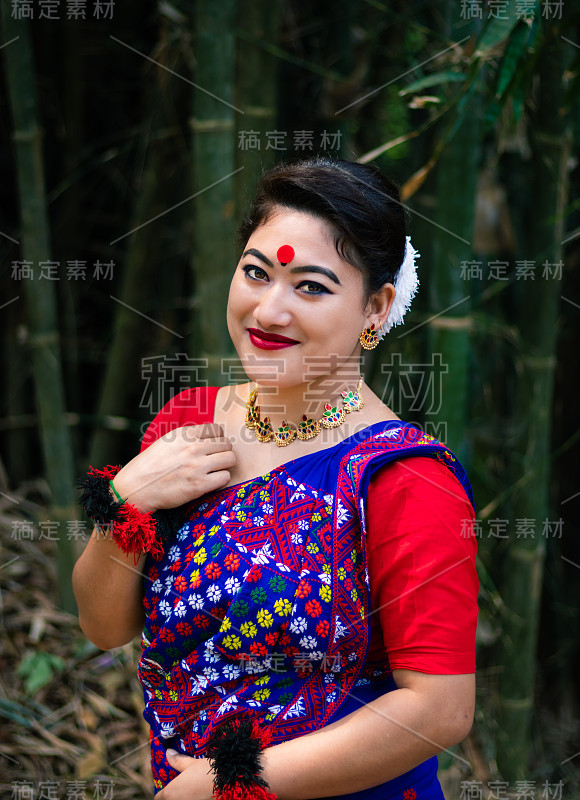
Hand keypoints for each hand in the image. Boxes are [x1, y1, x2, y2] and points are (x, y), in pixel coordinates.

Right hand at [113, 424, 235, 513]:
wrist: (136, 487)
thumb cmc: (150, 465)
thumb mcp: (167, 441)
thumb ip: (188, 437)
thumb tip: (210, 436)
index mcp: (185, 434)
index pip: (217, 429)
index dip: (217, 439)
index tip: (212, 448)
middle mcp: (193, 447)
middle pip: (227, 444)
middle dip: (223, 452)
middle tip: (214, 461)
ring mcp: (197, 466)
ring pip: (230, 459)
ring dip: (224, 466)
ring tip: (214, 471)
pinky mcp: (199, 485)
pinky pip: (225, 477)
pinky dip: (220, 481)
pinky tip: (210, 482)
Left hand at [156, 751, 212, 799]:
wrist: (227, 781)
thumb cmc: (207, 771)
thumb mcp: (191, 764)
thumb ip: (178, 760)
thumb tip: (168, 753)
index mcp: (170, 792)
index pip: (158, 797)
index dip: (162, 793)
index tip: (167, 789)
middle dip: (172, 797)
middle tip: (180, 790)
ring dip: (182, 798)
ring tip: (190, 792)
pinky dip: (192, 799)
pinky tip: (198, 796)